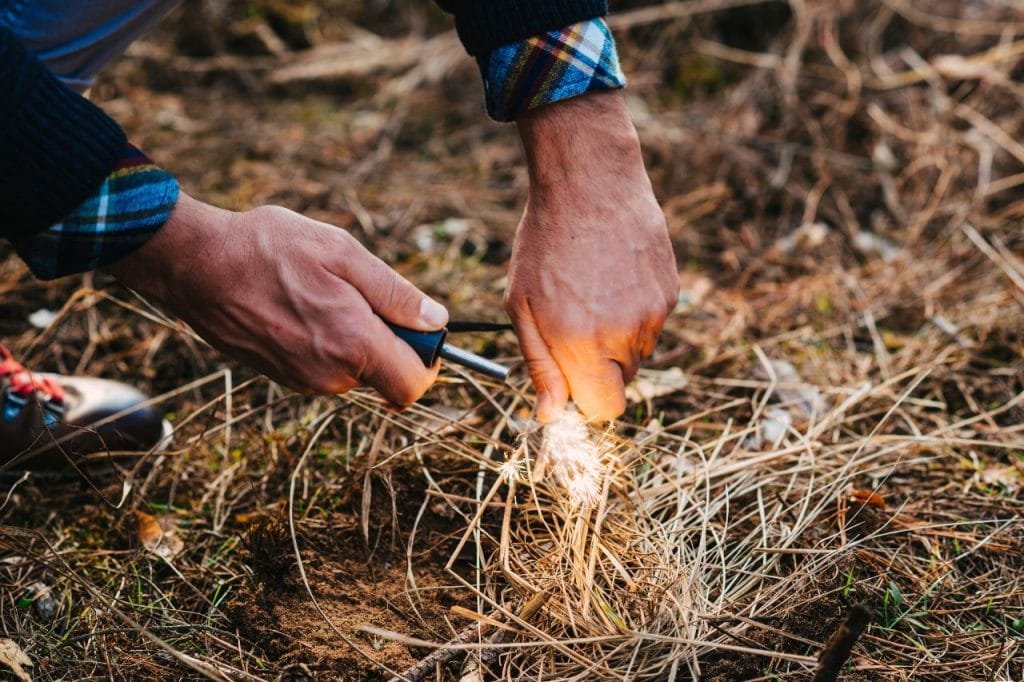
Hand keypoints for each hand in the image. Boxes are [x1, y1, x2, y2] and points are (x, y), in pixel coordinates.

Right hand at [105, 193, 447, 405]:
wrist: (198, 266)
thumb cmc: (269, 249)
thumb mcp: (343, 253)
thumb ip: (396, 293)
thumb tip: (436, 321)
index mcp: (354, 344)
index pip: (414, 386)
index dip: (428, 361)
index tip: (421, 331)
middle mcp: (331, 375)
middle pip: (387, 377)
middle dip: (391, 343)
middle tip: (364, 296)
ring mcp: (305, 380)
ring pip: (356, 370)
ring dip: (356, 338)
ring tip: (323, 293)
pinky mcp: (284, 377)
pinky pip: (327, 367)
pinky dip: (329, 342)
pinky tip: (303, 305)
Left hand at [508, 91, 677, 421]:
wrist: (590, 181)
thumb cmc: (545, 243)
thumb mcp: (522, 306)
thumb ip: (541, 366)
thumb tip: (551, 415)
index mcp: (584, 344)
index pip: (604, 410)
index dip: (586, 400)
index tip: (570, 379)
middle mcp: (626, 334)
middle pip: (621, 382)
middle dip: (597, 366)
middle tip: (573, 320)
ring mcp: (654, 312)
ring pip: (637, 351)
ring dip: (616, 336)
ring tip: (592, 290)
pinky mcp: (671, 291)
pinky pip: (651, 321)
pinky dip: (633, 309)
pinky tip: (612, 275)